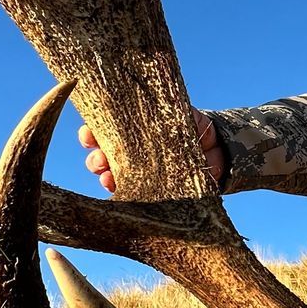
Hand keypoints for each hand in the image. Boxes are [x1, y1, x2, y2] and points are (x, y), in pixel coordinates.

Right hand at [79, 112, 225, 193]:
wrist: (217, 151)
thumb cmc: (192, 127)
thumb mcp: (180, 115)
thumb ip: (165, 113)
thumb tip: (151, 111)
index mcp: (129, 131)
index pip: (101, 131)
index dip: (90, 133)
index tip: (88, 134)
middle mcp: (127, 153)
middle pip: (100, 157)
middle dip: (95, 159)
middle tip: (101, 160)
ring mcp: (136, 174)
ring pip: (111, 178)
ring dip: (106, 178)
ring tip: (108, 177)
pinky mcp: (150, 193)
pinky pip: (131, 196)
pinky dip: (124, 195)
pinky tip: (122, 192)